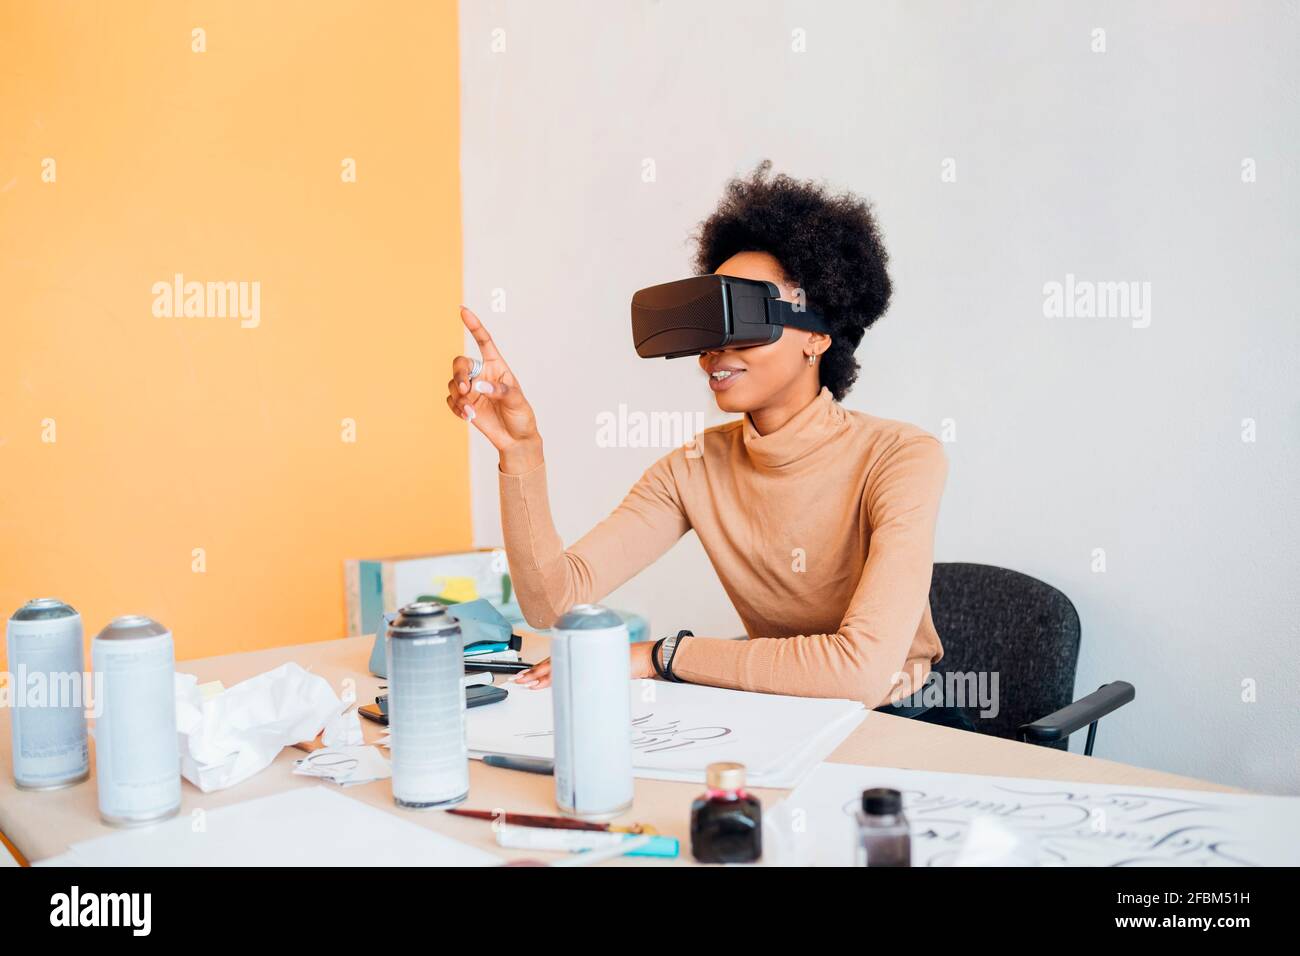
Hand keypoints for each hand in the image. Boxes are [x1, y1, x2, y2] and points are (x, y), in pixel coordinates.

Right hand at [446, 306, 542, 471]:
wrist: (515, 439)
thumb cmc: (521, 416)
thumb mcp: (516, 401)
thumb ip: (499, 391)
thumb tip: (478, 385)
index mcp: (496, 366)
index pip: (484, 342)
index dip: (474, 326)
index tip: (463, 310)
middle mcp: (481, 374)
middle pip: (460, 363)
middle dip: (458, 375)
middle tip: (464, 389)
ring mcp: (471, 389)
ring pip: (452, 383)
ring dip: (458, 397)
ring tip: (470, 411)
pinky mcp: (464, 404)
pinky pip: (450, 400)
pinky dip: (456, 408)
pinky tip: (467, 416)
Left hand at [511, 642, 658, 689]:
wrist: (646, 658)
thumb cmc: (628, 664)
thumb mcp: (603, 670)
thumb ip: (588, 677)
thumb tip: (574, 693)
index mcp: (582, 653)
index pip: (556, 661)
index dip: (539, 669)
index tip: (526, 678)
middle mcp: (583, 651)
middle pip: (553, 662)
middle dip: (535, 673)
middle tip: (520, 681)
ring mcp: (587, 654)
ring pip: (559, 664)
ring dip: (542, 675)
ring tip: (528, 683)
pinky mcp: (593, 661)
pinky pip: (573, 669)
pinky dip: (559, 677)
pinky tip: (549, 683)